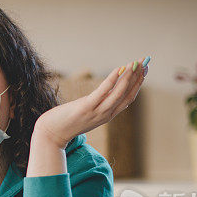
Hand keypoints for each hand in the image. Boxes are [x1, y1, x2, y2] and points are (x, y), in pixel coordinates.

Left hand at [33, 59, 147, 148]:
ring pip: (118, 93)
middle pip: (127, 94)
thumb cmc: (66, 122)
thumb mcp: (86, 113)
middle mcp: (105, 115)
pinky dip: (112, 80)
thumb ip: (97, 104)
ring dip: (129, 77)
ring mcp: (97, 112)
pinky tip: (118, 69)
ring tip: (135, 63)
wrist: (51, 134)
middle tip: (145, 62)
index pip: (128, 99)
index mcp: (107, 116)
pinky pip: (103, 92)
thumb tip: (105, 90)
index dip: (138, 84)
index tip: (144, 70)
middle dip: (138, 77)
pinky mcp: (86, 108)